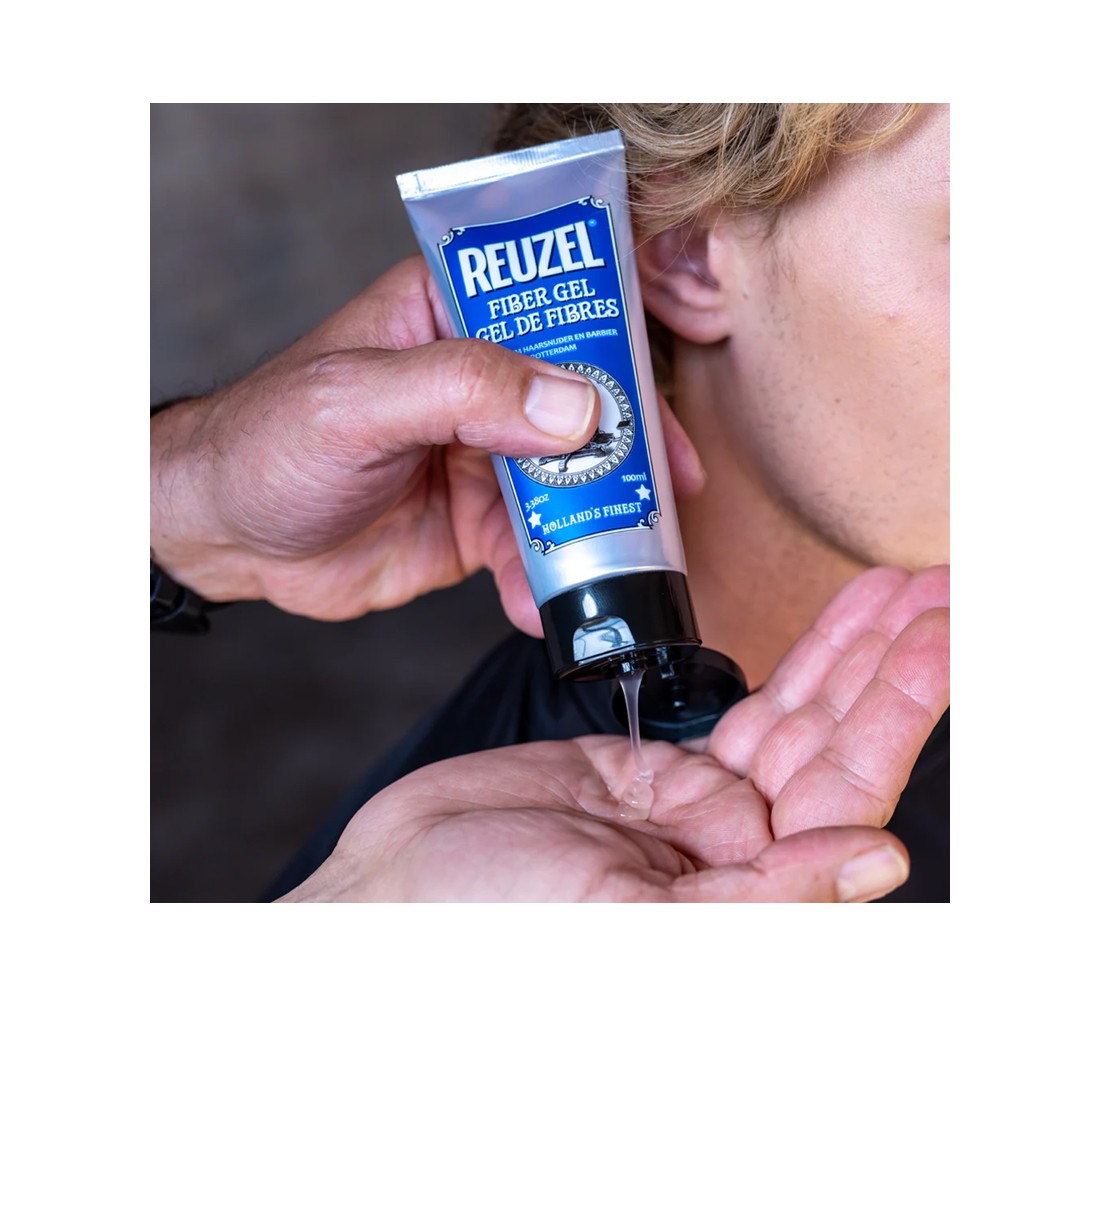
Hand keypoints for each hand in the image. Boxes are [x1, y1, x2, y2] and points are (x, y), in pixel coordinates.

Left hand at [151, 255, 704, 628]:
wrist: (224, 537)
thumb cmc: (267, 442)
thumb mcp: (358, 401)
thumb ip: (463, 389)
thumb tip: (575, 405)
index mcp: (453, 312)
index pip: (557, 308)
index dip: (616, 347)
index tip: (653, 402)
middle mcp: (482, 376)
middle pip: (584, 401)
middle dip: (627, 452)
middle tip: (668, 496)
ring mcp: (487, 450)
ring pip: (572, 482)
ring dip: (598, 526)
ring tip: (619, 569)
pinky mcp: (482, 519)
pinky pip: (538, 547)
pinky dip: (549, 580)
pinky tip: (539, 610)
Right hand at [280, 566, 947, 901]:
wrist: (396, 886)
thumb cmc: (491, 925)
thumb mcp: (632, 919)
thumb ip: (763, 895)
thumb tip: (876, 861)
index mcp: (750, 900)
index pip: (851, 796)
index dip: (900, 714)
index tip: (941, 640)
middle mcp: (740, 855)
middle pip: (837, 743)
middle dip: (889, 664)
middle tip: (940, 588)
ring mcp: (700, 805)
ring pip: (797, 715)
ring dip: (852, 652)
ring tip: (902, 590)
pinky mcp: (657, 765)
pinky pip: (743, 704)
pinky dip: (792, 663)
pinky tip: (839, 630)